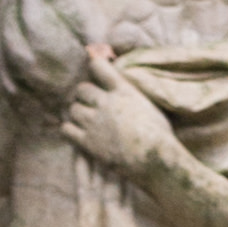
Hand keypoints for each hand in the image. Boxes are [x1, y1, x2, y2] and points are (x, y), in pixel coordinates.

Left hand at [64, 67, 175, 182]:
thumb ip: (131, 95)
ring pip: (73, 109)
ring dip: (79, 113)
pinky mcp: (88, 142)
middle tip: (92, 104)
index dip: (95, 68)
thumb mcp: (149, 105)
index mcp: (122, 90)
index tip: (97, 75)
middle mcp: (105, 102)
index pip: (97, 66)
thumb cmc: (161, 135)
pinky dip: (70, 130)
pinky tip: (78, 133)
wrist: (157, 160)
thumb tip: (122, 89)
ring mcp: (94, 122)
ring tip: (87, 121)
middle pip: (81, 89)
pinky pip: (67, 129)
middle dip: (85, 95)